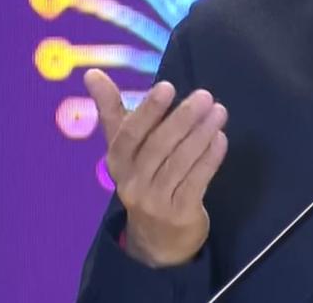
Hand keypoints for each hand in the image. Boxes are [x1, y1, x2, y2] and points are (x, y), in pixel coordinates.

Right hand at [84, 68, 228, 266]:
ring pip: (179, 162)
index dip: (148, 111)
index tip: (167, 87)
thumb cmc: (143, 178)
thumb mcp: (125, 148)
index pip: (128, 134)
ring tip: (219, 112)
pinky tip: (221, 138)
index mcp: (118, 162)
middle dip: (182, 118)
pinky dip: (210, 158)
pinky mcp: (179, 213)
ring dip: (202, 134)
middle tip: (205, 96)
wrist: (157, 239)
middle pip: (158, 146)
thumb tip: (91, 73)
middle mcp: (132, 182)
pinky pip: (196, 181)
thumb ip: (112, 110)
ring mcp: (155, 201)